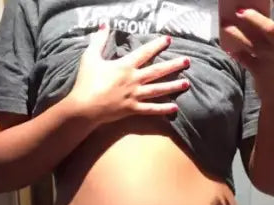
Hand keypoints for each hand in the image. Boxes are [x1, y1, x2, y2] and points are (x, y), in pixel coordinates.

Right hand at [68, 25, 190, 125]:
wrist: (85, 106)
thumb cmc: (87, 81)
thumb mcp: (90, 57)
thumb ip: (99, 41)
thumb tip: (104, 25)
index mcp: (125, 66)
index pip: (144, 53)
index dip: (157, 45)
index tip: (168, 40)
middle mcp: (134, 80)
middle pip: (157, 71)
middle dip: (173, 65)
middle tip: (187, 61)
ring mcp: (135, 95)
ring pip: (158, 90)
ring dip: (173, 86)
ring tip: (187, 83)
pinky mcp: (134, 109)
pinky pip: (151, 109)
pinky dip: (163, 109)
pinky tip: (175, 108)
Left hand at [223, 0, 273, 100]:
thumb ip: (271, 32)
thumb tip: (248, 11)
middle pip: (270, 29)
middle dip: (254, 18)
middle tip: (240, 11)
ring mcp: (272, 60)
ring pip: (254, 44)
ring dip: (237, 34)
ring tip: (226, 26)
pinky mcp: (261, 72)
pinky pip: (245, 59)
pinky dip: (236, 53)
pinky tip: (230, 50)